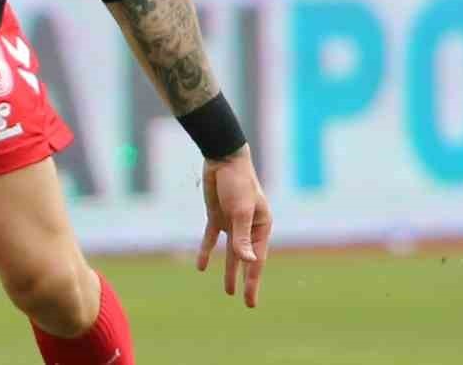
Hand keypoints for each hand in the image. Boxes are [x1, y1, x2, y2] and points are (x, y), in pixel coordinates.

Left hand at [198, 145, 271, 306]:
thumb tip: (247, 261)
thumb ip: (242, 236)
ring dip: (228, 270)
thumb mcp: (239, 211)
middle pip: (246, 260)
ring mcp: (232, 222)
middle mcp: (248, 227)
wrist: (222, 158)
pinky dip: (206, 251)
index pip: (256, 260)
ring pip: (230, 253)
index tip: (250, 301)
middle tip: (245, 302)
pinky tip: (201, 266)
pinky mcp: (216, 215)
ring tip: (227, 291)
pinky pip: (211, 238)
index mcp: (261, 227)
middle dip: (245, 281)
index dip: (253, 282)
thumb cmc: (237, 182)